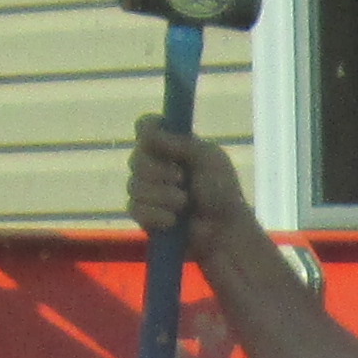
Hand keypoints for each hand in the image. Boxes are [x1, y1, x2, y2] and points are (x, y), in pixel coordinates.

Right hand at [131, 116, 256, 254]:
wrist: (224, 231)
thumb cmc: (222, 192)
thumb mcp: (209, 159)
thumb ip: (181, 143)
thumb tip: (147, 134)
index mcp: (171, 145)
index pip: (145, 126)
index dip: (147, 129)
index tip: (155, 137)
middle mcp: (155, 165)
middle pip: (135, 158)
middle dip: (158, 171)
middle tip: (182, 179)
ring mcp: (147, 191)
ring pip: (133, 185)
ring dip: (162, 195)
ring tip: (184, 203)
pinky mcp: (144, 216)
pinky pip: (135, 209)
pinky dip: (156, 214)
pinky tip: (173, 221)